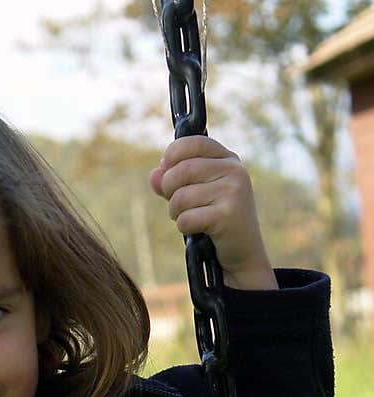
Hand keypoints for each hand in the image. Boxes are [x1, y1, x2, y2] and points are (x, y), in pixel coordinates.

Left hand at [149, 136, 277, 289]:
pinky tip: (199, 230)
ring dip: (176, 212)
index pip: (192, 142)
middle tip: (179, 205)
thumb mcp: (195, 195)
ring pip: (180, 196)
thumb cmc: (215, 221)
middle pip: (180, 170)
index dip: (172, 156)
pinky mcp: (227, 215)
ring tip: (190, 218)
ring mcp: (233, 191)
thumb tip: (154, 175)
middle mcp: (234, 171)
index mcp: (228, 159)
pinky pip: (186, 218)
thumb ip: (172, 181)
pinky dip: (185, 227)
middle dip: (169, 191)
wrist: (242, 254)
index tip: (167, 171)